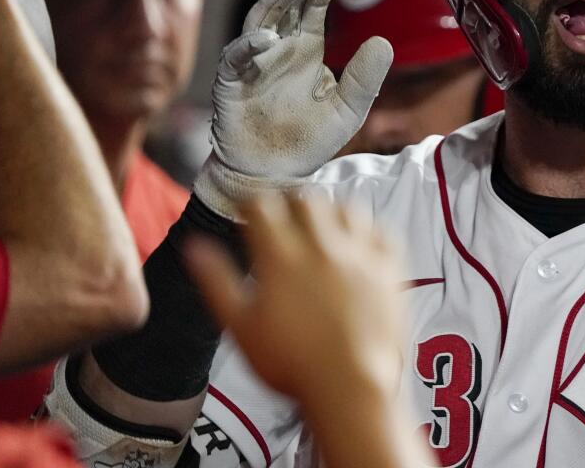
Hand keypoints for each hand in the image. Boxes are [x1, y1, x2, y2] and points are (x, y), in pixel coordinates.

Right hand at [185, 196, 408, 412]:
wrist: (350, 386)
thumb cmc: (290, 363)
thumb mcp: (240, 326)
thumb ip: (216, 281)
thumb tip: (194, 245)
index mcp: (282, 257)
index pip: (263, 204)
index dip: (252, 203)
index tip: (249, 213)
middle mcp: (323, 246)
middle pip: (306, 199)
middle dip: (290, 202)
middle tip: (284, 219)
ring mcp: (361, 254)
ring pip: (347, 207)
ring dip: (330, 210)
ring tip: (320, 226)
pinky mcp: (390, 267)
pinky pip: (382, 229)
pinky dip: (368, 228)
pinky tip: (358, 241)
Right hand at [195, 0, 392, 220]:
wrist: (274, 174)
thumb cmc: (309, 139)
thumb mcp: (348, 110)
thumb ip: (364, 78)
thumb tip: (383, 41)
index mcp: (306, 47)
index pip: (314, 5)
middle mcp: (279, 47)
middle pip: (286, 2)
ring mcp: (253, 61)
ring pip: (261, 19)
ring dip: (277, 0)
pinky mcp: (231, 82)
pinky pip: (236, 57)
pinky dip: (250, 45)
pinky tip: (269, 38)